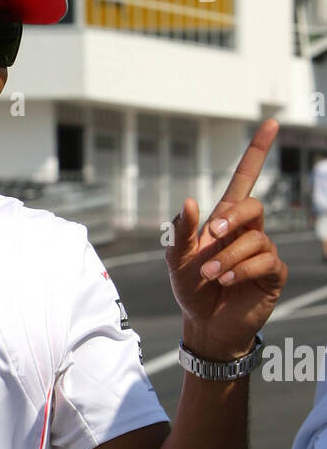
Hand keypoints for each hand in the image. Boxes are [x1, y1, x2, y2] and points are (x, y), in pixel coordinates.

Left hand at [165, 117, 287, 359]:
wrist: (204, 324)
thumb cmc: (191, 290)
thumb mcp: (176, 261)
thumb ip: (180, 233)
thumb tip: (190, 201)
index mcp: (224, 222)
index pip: (245, 180)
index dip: (257, 152)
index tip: (271, 124)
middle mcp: (247, 232)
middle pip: (254, 205)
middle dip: (234, 217)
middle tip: (213, 236)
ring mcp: (262, 252)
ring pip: (257, 238)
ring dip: (230, 256)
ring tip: (211, 274)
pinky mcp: (272, 274)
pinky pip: (266, 261)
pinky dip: (244, 269)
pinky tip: (228, 280)